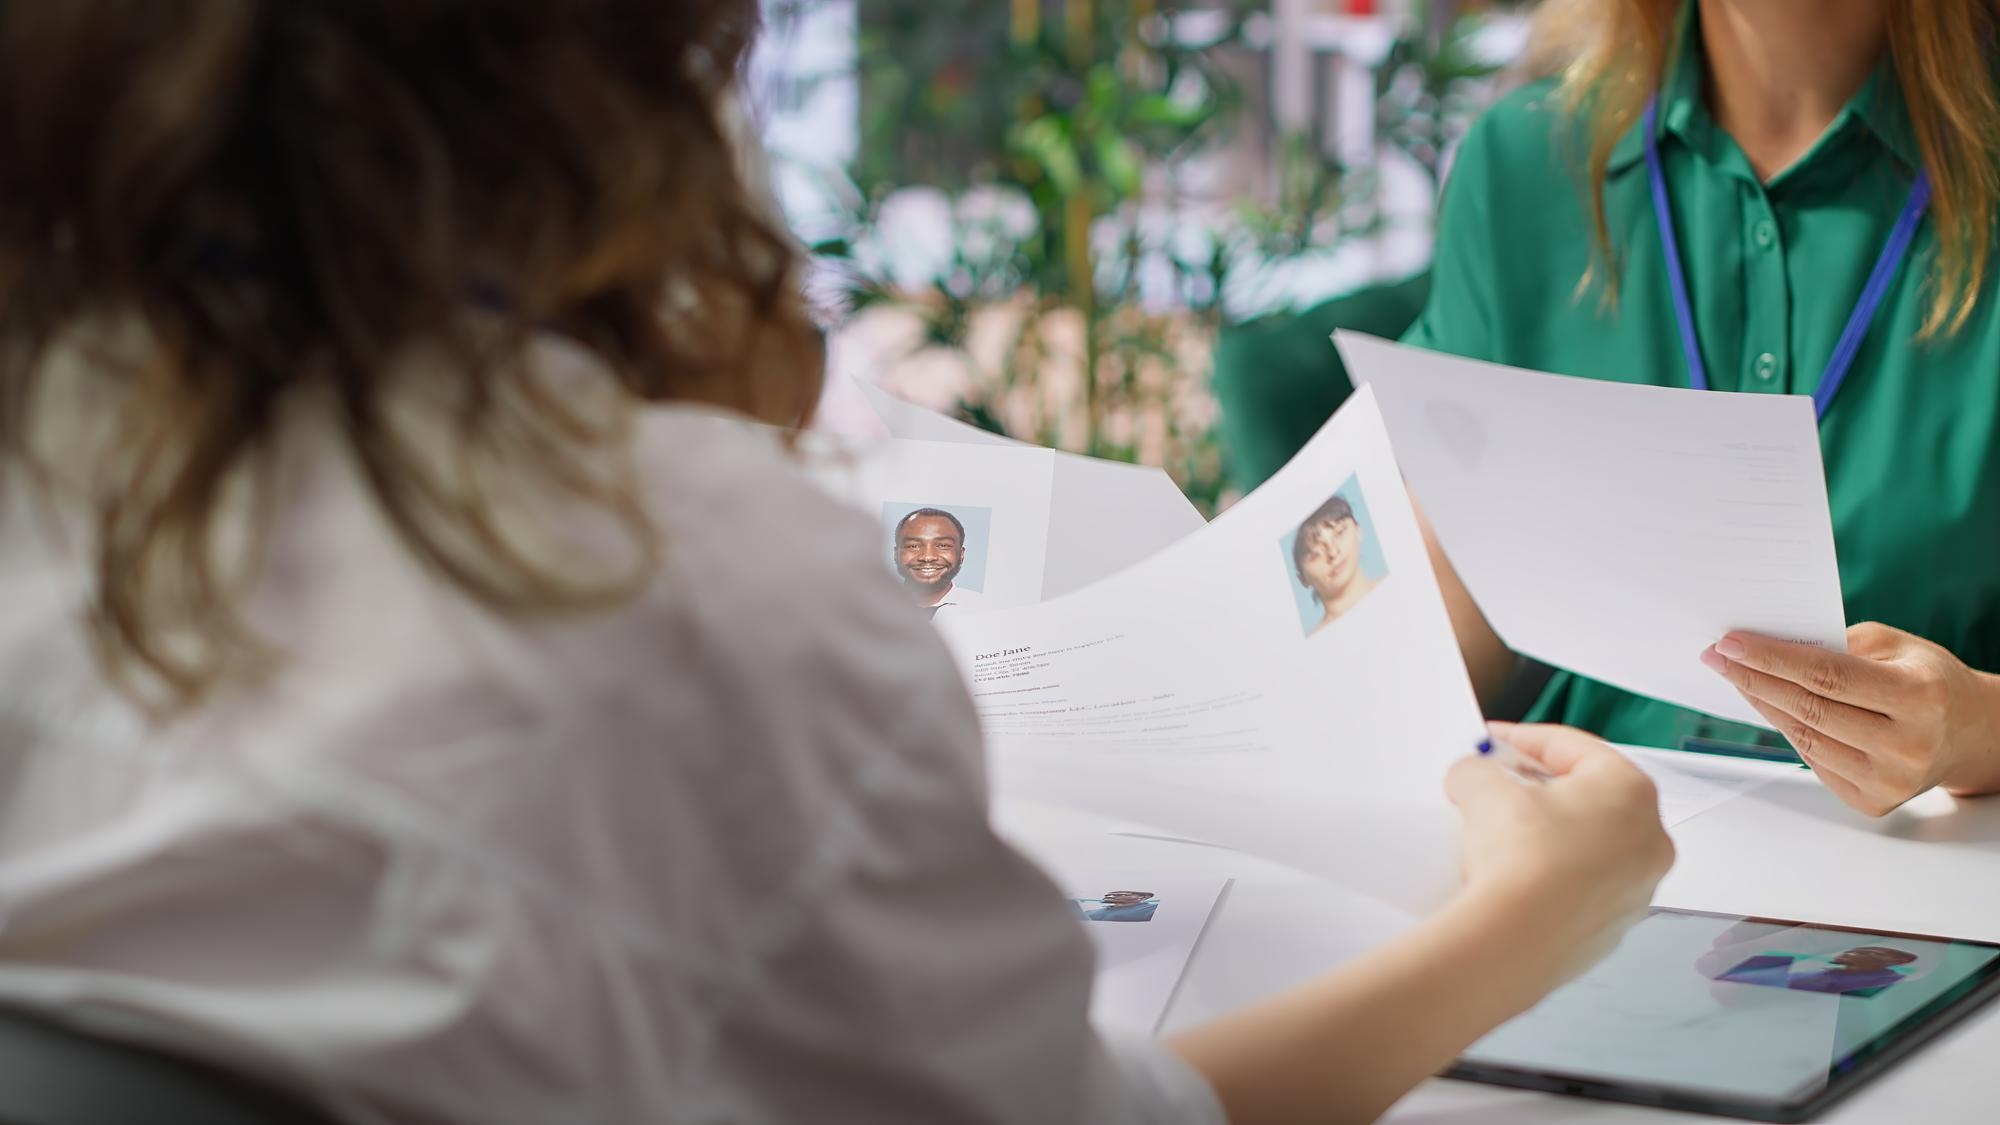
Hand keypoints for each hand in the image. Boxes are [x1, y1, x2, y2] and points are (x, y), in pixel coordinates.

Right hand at [1445, 724, 1674, 978]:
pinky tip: (1509, 879)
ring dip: (1544, 836)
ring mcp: (1635, 890)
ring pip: (1584, 846)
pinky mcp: (1611, 930)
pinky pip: (1578, 889)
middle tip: (1494, 787)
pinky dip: (1548, 878)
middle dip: (1536, 790)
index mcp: (1631, 791)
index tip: (1493, 743)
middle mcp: (1648, 840)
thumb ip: (1480, 770)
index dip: (1522, 740)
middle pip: (1585, 798)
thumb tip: (1475, 777)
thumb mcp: (1483, 787)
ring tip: (1496, 836)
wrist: (1515, 940)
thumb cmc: (1521, 860)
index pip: (1572, 747)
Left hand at [1702, 623, 1999, 815]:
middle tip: (1716, 656)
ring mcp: (1890, 781)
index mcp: (1920, 697)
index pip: (1827, 675)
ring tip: (1734, 677)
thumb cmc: (1927, 680)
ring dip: (1762, 704)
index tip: (1729, 642)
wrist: (1969, 733)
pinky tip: (1768, 706)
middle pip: (1809, 709)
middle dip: (1754, 678)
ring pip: (1804, 738)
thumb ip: (1838, 644)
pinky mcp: (1873, 802)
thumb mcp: (1895, 646)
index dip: (1772, 658)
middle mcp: (1908, 745)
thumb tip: (1768, 644)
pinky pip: (1813, 760)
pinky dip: (1786, 730)